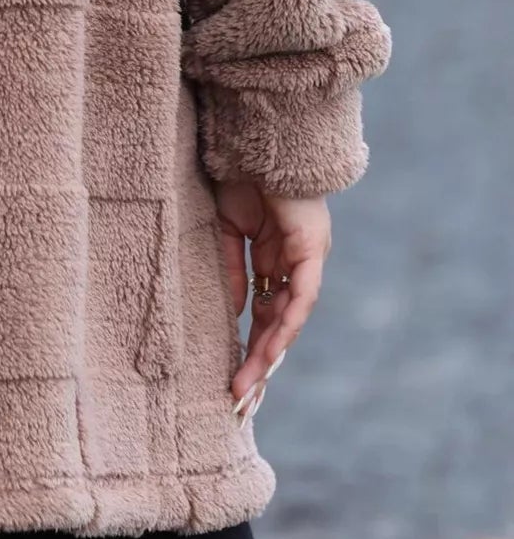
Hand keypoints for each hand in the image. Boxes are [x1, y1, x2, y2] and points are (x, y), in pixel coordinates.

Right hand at [214, 173, 331, 411]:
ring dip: (270, 353)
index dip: (249, 344)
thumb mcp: (227, 231)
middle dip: (260, 362)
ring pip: (291, 318)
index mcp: (276, 257)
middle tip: (241, 397)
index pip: (264, 311)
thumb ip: (230, 270)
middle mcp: (297, 264)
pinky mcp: (311, 250)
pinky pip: (301, 296)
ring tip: (249, 384)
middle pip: (278, 323)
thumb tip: (232, 313)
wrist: (256, 141)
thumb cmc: (239, 176)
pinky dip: (286, 324)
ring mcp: (307, 258)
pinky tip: (271, 349)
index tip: (233, 375)